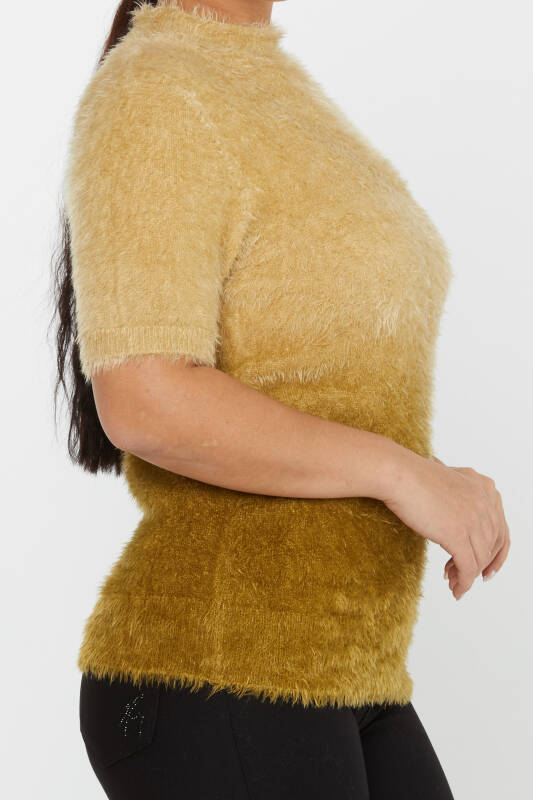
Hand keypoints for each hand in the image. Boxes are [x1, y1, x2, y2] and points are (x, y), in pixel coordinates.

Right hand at [382, 452, 510, 599]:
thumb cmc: (412, 476)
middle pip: (492, 546)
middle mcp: (485, 502)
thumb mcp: (449, 481)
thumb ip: (462, 495)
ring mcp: (473, 518)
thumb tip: (459, 518)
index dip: (496, 554)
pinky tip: (456, 589)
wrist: (398, 474)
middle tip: (462, 576)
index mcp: (485, 488)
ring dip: (468, 576)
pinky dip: (464, 583)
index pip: (501, 529)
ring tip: (453, 582)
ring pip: (480, 559)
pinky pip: (468, 567)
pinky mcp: (457, 534)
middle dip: (479, 565)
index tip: (486, 569)